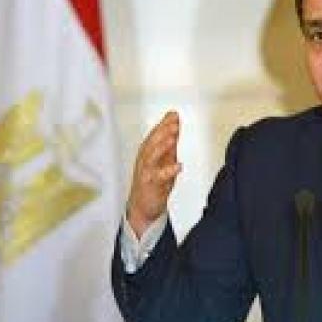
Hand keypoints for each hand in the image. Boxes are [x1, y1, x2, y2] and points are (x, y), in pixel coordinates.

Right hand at [126, 111, 181, 236]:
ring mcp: (146, 172)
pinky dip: (168, 171)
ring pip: (151, 157)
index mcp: (148, 151)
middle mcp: (145, 160)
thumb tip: (175, 122)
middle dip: (162, 132)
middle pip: (151, 142)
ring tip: (172, 139)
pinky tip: (178, 166)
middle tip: (173, 123)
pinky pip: (158, 177)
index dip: (164, 124)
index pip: (155, 134)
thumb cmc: (154, 180)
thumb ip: (170, 140)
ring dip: (161, 147)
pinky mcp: (150, 185)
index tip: (173, 114)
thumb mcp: (164, 158)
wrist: (143, 206)